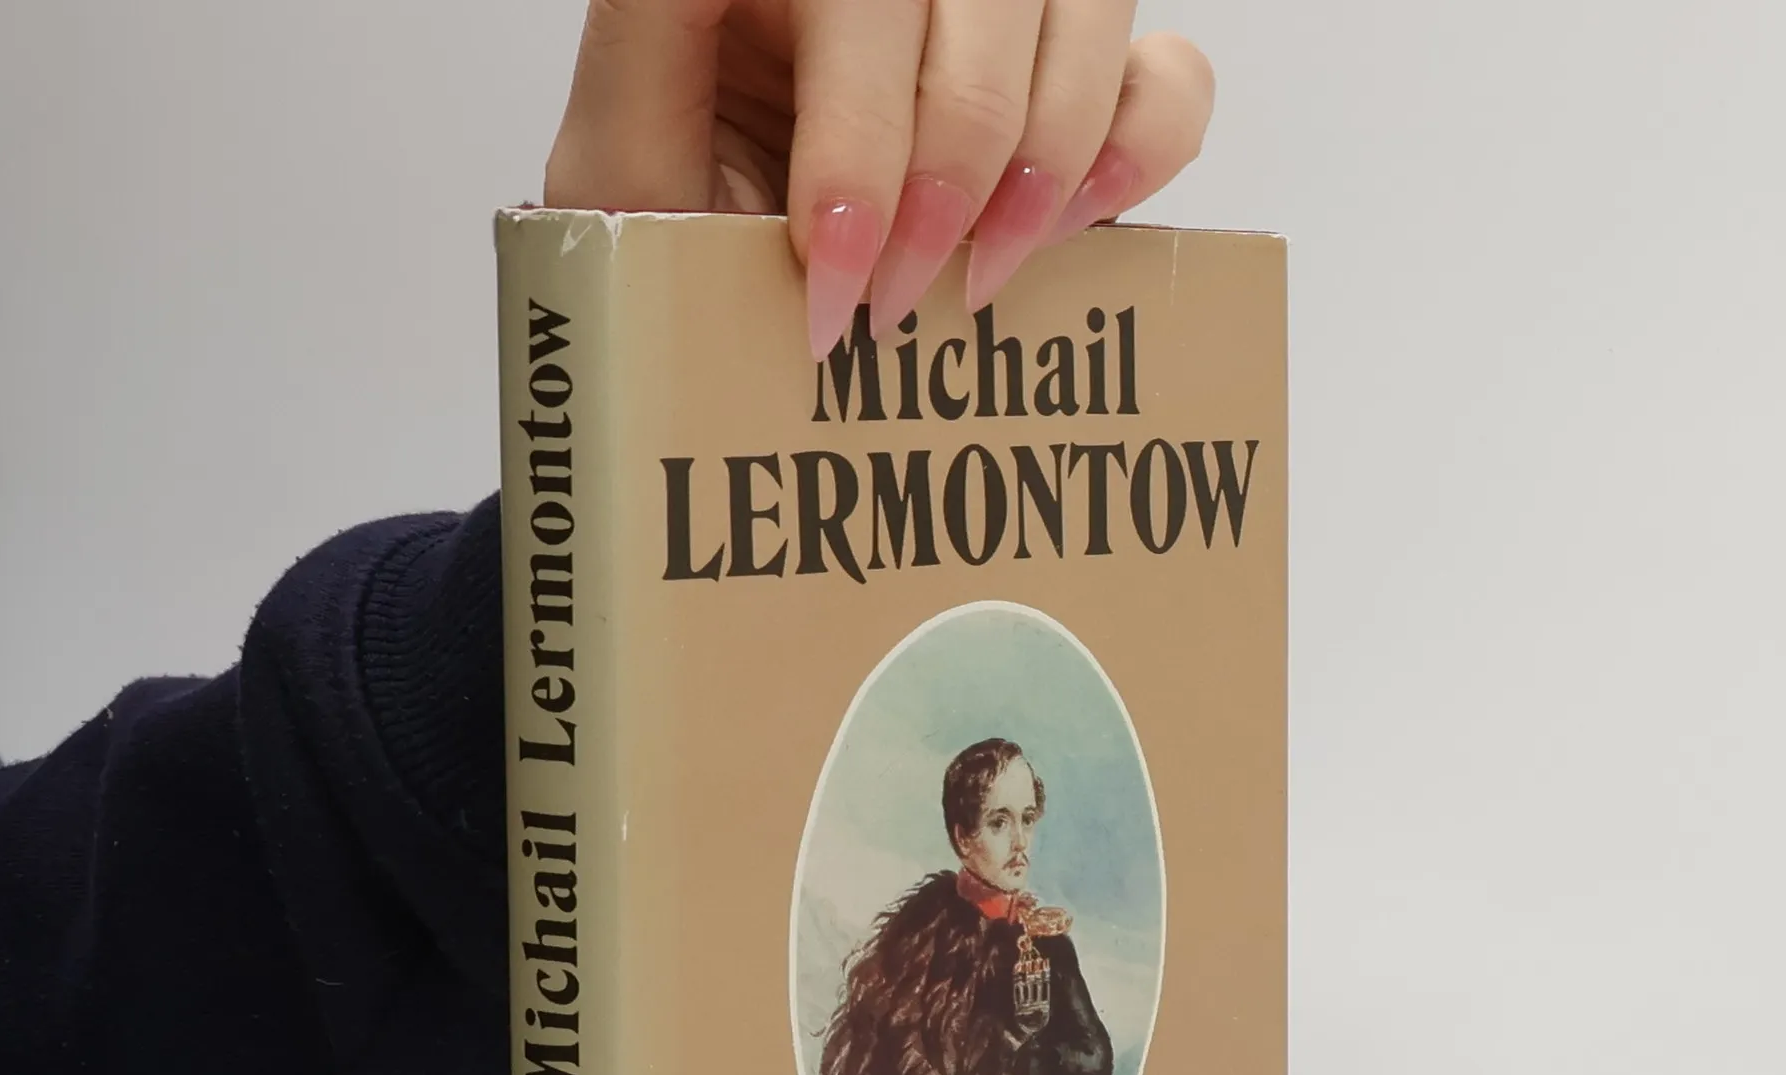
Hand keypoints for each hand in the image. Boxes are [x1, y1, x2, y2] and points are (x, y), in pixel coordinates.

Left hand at [542, 0, 1214, 356]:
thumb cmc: (660, 249)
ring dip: (1045, 157)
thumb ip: (651, 35)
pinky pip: (1167, 76)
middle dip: (949, 165)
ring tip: (981, 276)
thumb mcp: (618, 156)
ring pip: (1086, 6)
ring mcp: (995, 23)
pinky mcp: (1075, 87)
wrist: (711, 332)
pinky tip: (1070, 226)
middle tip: (899, 301)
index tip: (835, 270)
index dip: (863, 130)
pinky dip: (1142, 147)